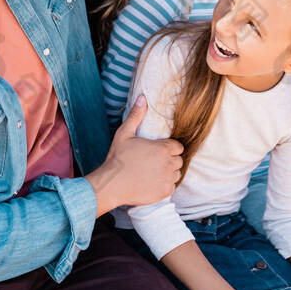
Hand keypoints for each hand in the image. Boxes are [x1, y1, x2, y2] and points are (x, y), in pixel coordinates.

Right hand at [87, 96, 182, 214]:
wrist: (111, 184)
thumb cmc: (118, 158)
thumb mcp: (125, 133)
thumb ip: (136, 115)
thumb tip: (142, 97)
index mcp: (163, 148)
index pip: (178, 146)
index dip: (170, 147)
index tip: (159, 150)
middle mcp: (169, 164)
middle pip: (179, 160)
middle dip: (170, 159)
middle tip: (155, 161)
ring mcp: (168, 179)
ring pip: (176, 173)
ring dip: (169, 172)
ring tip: (154, 171)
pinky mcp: (164, 192)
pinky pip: (172, 186)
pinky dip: (165, 184)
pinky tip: (152, 182)